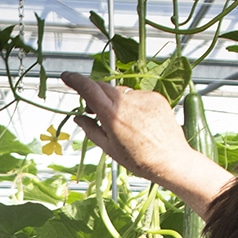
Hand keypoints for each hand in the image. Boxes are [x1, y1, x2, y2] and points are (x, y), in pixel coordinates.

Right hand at [60, 73, 232, 215]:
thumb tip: (78, 119)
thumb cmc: (140, 159)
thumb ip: (90, 129)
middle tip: (91, 110)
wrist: (171, 160)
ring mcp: (143, 97)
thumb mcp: (108, 148)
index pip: (89, 89)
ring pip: (120, 92)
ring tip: (120, 122)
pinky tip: (137, 121)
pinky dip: (131, 104)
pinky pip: (136, 95)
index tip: (66, 76)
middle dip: (93, 94)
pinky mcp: (155, 97)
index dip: (75, 80)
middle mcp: (127, 102)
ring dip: (114, 101)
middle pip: (102, 87)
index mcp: (112, 115)